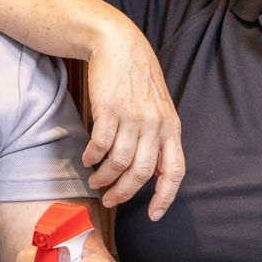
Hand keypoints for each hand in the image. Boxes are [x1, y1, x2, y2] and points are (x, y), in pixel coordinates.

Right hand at [84, 25, 184, 219]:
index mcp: (171, 128)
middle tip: (110, 200)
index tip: (153, 214)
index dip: (164, 196)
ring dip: (104, 177)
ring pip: (119, 162)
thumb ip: (158, 136)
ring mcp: (133, 117)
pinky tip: (88, 158)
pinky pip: (101, 144)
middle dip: (124, 193)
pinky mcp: (110, 110)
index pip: (174, 171)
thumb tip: (151, 170)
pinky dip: (93, 157)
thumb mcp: (158, 108)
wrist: (119, 46)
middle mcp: (155, 125)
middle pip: (141, 173)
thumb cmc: (137, 78)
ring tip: (95, 180)